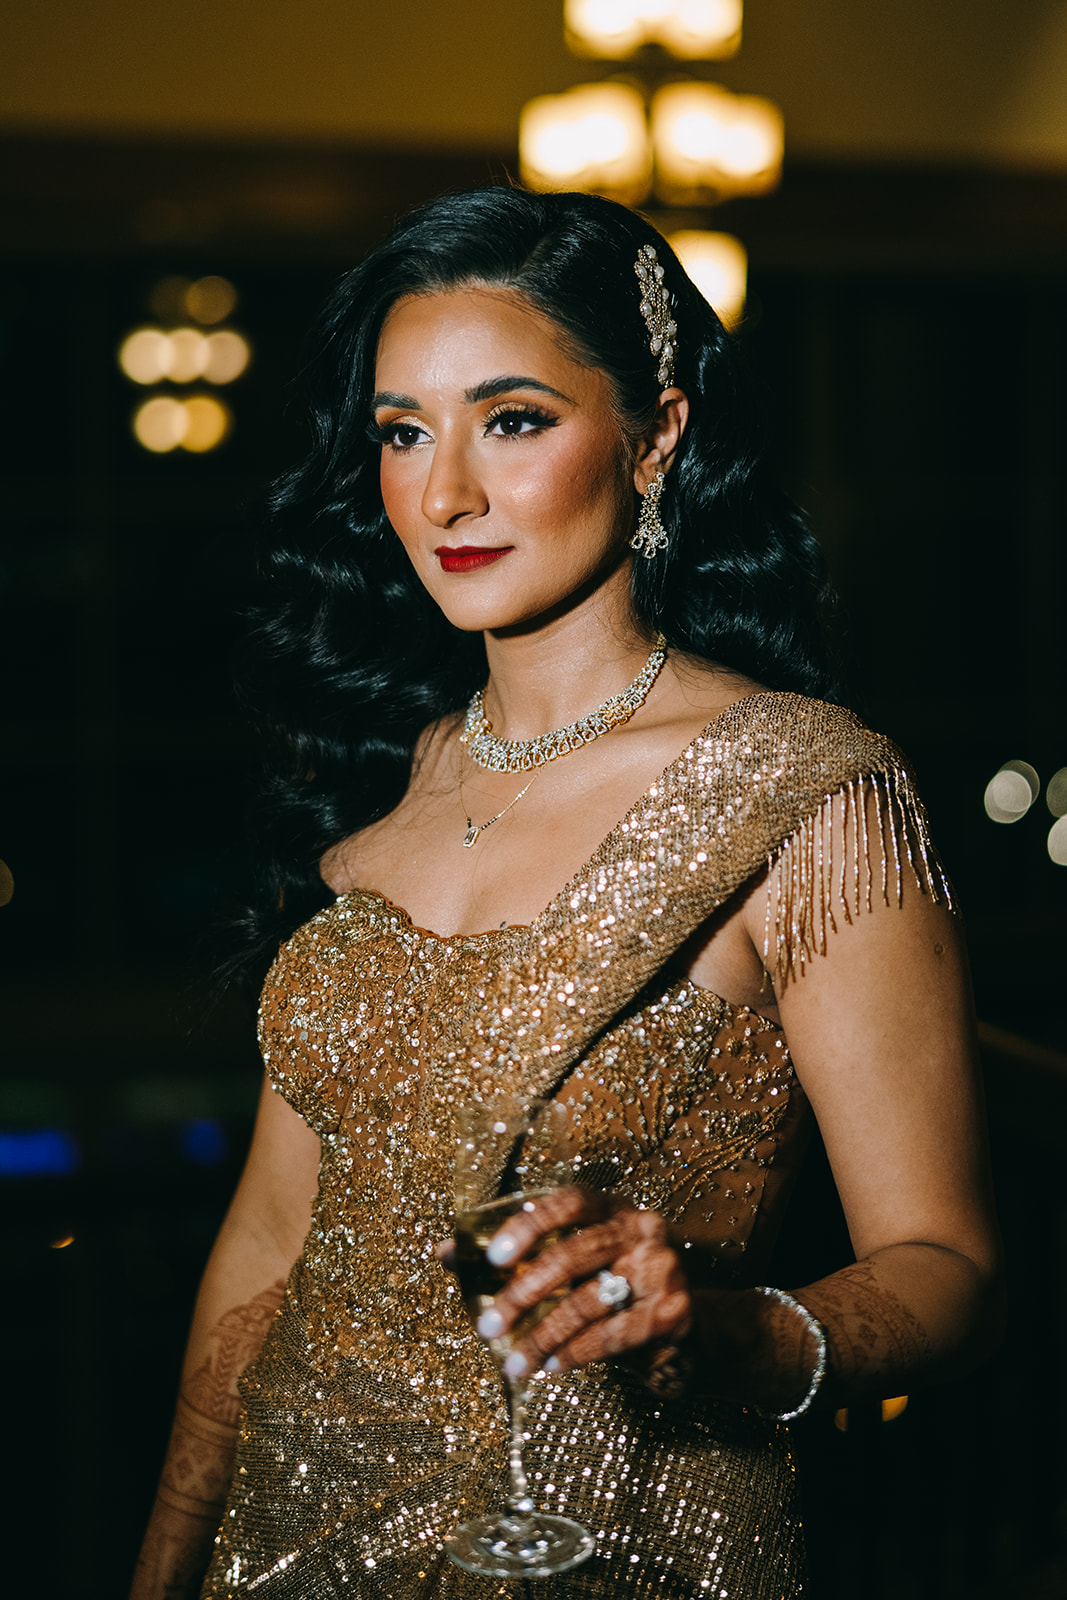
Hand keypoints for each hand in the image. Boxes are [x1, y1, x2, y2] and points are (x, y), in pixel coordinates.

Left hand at [469, 1187, 693, 1380]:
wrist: (683, 1333)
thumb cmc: (614, 1292)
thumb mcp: (573, 1266)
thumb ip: (517, 1256)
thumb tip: (446, 1253)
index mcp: (614, 1207)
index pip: (569, 1201)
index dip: (530, 1225)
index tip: (493, 1258)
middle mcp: (642, 1229)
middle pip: (574, 1253)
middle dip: (523, 1293)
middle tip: (487, 1325)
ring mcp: (662, 1268)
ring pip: (589, 1300)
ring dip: (543, 1335)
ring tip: (513, 1362)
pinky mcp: (672, 1312)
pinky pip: (614, 1334)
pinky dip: (576, 1353)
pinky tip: (551, 1366)